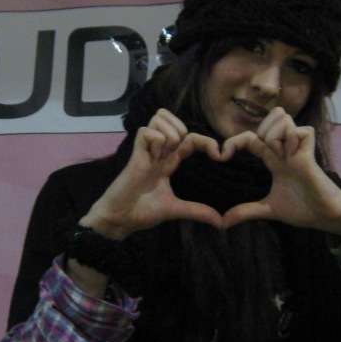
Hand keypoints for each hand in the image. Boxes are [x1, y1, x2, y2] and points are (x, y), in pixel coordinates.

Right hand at [80, 109, 225, 238]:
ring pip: (160, 119)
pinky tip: (153, 157)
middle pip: (173, 120)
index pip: (191, 138)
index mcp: (170, 162)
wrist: (120, 219)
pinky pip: (149, 132)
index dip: (206, 142)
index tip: (219, 156)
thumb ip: (197, 211)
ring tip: (163, 156)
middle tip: (181, 154)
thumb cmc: (142, 212)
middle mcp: (159, 152)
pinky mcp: (135, 154)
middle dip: (185, 131)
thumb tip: (220, 222)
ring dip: (170, 134)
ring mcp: (147, 151)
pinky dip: (156, 141)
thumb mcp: (175, 209)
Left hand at [219, 108, 340, 233]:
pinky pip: (298, 130)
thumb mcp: (268, 209)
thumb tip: (223, 222)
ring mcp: (297, 148)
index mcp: (273, 160)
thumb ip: (247, 211)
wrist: (325, 217)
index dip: (235, 141)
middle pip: (271, 117)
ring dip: (275, 136)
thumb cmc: (302, 209)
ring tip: (282, 156)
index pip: (251, 138)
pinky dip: (291, 140)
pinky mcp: (309, 152)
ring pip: (282, 119)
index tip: (222, 156)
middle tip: (265, 154)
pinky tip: (294, 156)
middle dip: (259, 131)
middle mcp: (284, 149)